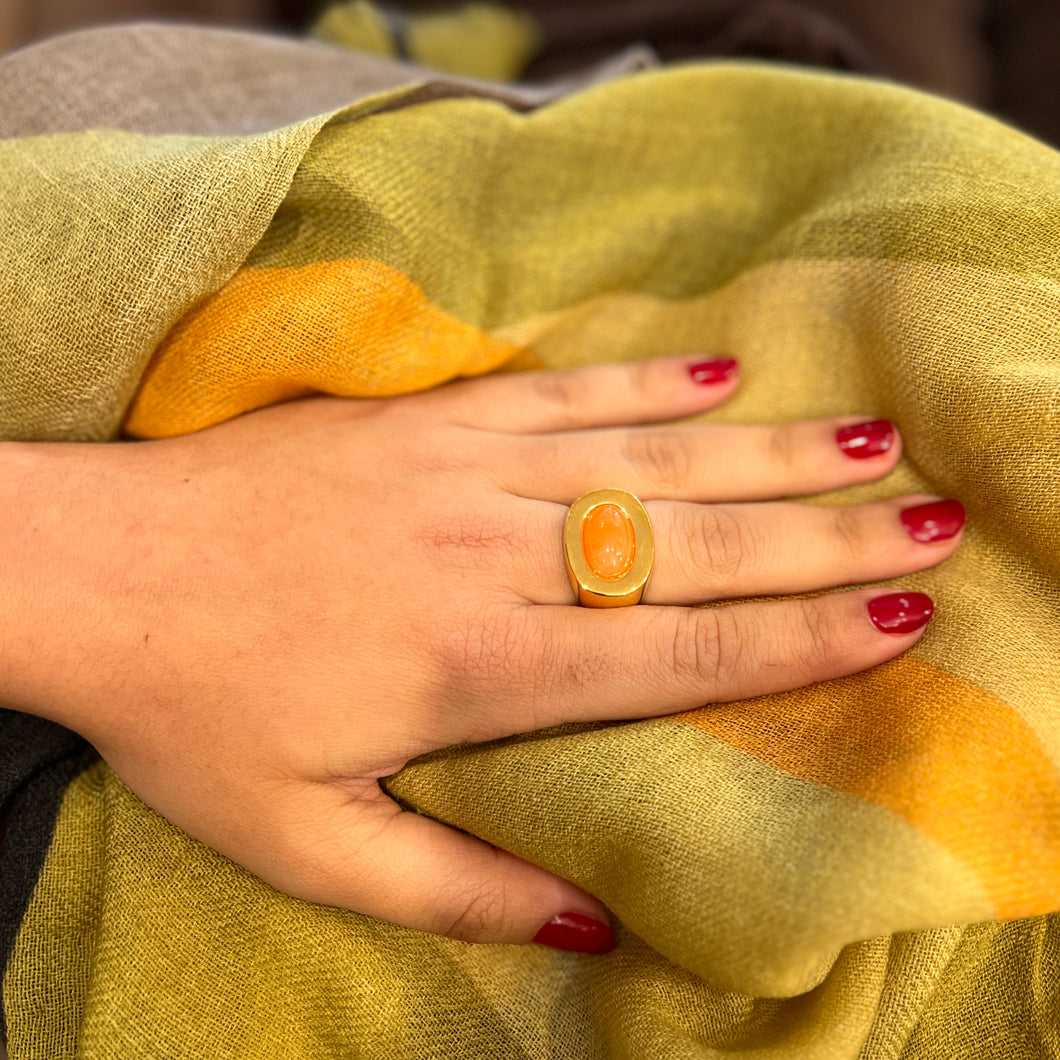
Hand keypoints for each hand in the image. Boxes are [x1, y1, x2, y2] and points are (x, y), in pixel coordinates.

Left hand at [1, 356, 963, 952]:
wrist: (94, 570)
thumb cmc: (192, 715)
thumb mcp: (307, 844)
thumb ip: (452, 891)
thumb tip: (589, 925)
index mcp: (468, 667)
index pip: (668, 656)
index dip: (790, 642)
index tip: (893, 624)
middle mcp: (482, 554)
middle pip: (684, 546)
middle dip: (821, 538)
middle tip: (929, 522)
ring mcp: (454, 469)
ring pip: (641, 457)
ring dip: (762, 449)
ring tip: (866, 439)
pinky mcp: (423, 418)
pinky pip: (556, 391)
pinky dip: (643, 380)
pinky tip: (718, 371)